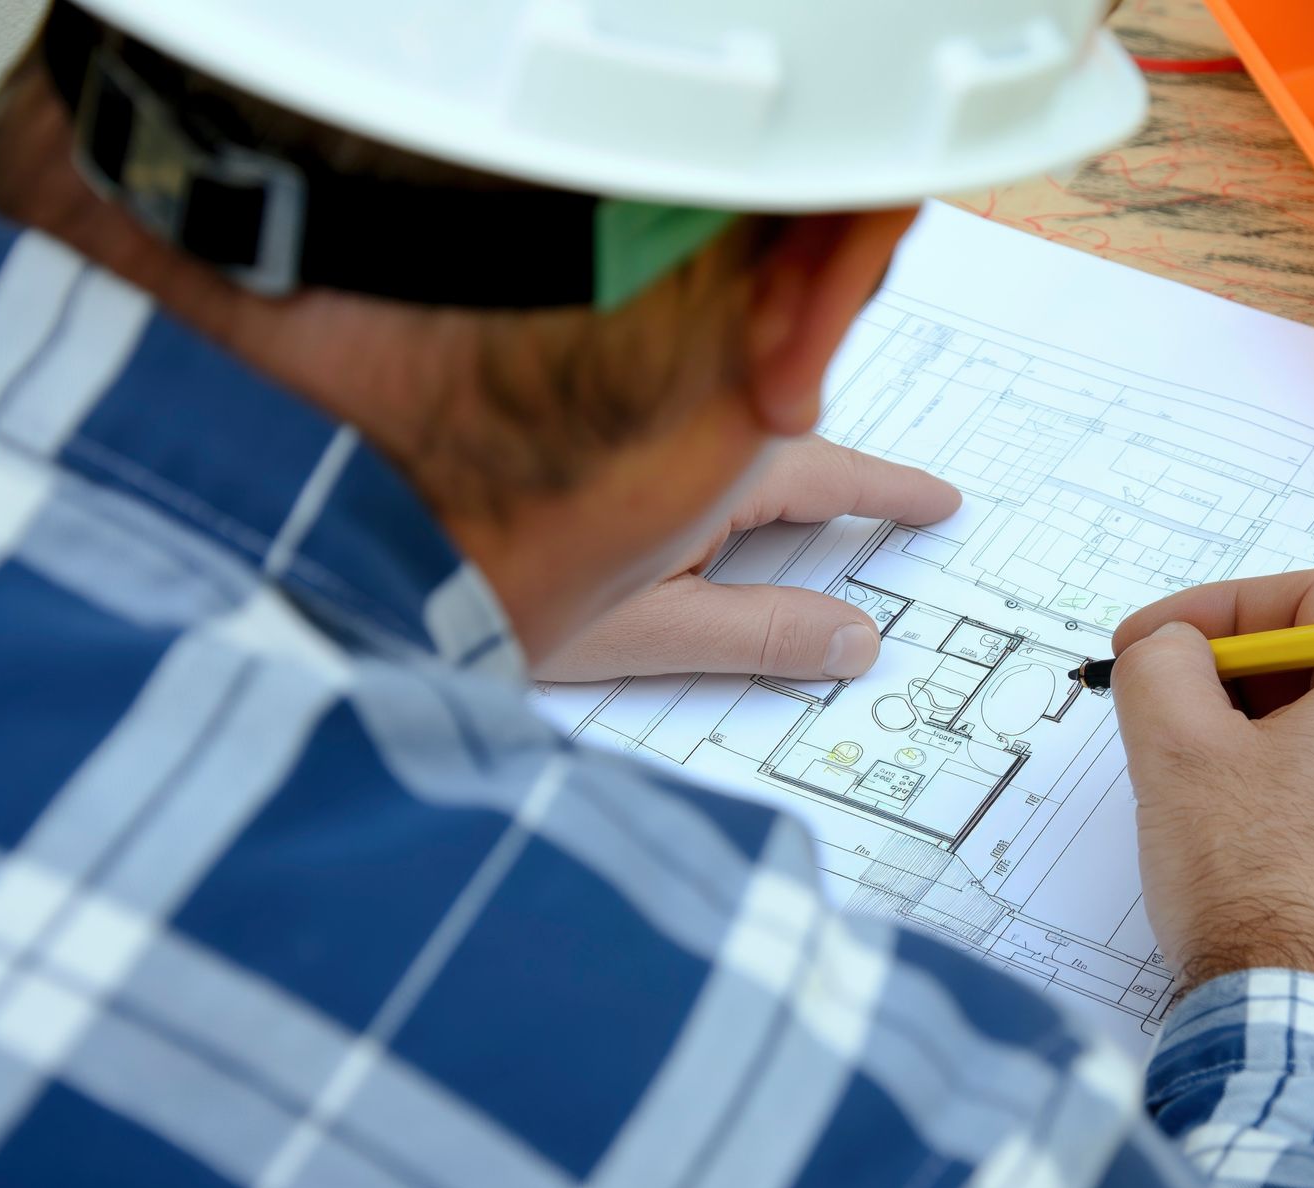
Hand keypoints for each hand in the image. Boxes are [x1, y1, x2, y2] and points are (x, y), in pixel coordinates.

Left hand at [535, 437, 959, 681]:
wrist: (372, 534)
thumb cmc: (496, 589)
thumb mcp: (647, 632)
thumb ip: (759, 633)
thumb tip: (857, 640)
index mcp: (709, 465)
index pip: (829, 472)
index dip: (890, 491)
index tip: (941, 501)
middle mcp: (677, 423)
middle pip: (785, 448)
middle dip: (839, 480)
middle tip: (897, 505)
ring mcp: (636, 420)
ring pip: (733, 439)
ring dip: (777, 473)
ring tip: (815, 511)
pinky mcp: (594, 432)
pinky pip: (688, 437)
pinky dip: (725, 468)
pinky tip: (716, 508)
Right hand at [1111, 569, 1313, 1050]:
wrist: (1313, 1040)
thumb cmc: (1255, 889)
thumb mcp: (1176, 751)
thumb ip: (1164, 663)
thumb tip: (1174, 645)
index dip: (1218, 608)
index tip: (1155, 644)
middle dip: (1245, 683)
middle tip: (1173, 719)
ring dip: (1282, 750)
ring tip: (1214, 801)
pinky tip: (1267, 861)